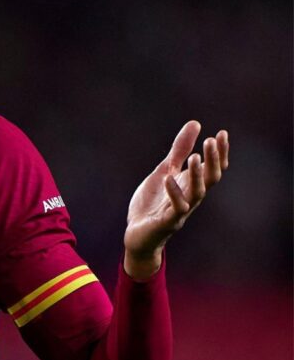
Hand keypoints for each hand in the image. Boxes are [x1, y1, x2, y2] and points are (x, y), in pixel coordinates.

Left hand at [123, 121, 228, 279]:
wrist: (137, 235)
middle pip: (210, 179)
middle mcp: (190, 198)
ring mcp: (180, 211)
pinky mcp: (166, 222)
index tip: (222, 133)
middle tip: (211, 140)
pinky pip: (175, 209)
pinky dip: (173, 193)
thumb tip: (196, 124)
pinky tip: (168, 178)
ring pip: (197, 193)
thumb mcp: (165, 171)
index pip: (213, 169)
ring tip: (195, 157)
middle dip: (213, 160)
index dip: (220, 153)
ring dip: (197, 176)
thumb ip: (179, 151)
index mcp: (191, 186)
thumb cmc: (153, 203)